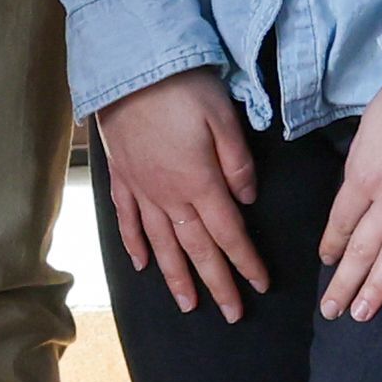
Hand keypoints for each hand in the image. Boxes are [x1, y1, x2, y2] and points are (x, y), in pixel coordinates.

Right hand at [99, 70, 267, 318]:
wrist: (126, 66)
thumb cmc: (181, 85)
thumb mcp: (223, 115)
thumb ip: (238, 162)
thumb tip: (246, 199)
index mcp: (200, 182)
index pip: (229, 233)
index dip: (245, 262)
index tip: (259, 285)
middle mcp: (169, 195)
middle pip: (197, 249)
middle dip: (217, 283)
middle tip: (231, 314)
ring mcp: (141, 189)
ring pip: (161, 244)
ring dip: (176, 277)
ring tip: (188, 305)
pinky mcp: (121, 177)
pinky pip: (128, 221)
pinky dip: (135, 245)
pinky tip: (141, 264)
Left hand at [318, 81, 381, 319]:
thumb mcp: (371, 124)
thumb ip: (365, 159)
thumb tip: (360, 183)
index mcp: (362, 171)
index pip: (340, 221)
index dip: (333, 247)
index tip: (327, 265)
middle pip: (361, 246)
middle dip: (344, 282)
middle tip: (333, 312)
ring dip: (377, 287)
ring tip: (363, 315)